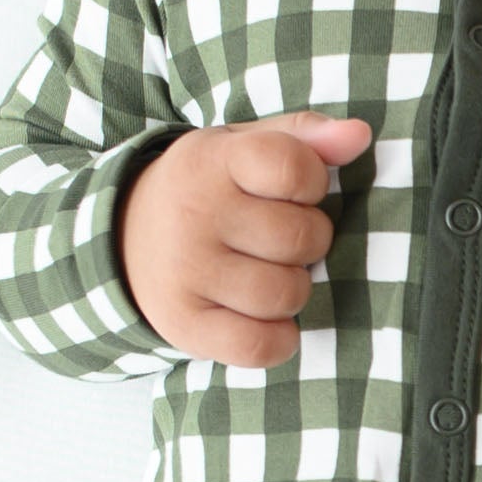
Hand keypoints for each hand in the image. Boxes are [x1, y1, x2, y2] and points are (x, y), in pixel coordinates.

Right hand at [119, 112, 374, 366]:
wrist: (123, 238)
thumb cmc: (207, 190)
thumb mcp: (244, 147)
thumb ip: (305, 137)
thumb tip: (359, 135)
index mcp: (213, 161)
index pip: (296, 169)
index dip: (312, 184)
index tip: (294, 190)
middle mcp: (194, 214)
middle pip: (302, 238)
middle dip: (308, 241)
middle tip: (278, 239)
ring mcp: (186, 272)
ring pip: (286, 294)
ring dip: (293, 290)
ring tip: (267, 273)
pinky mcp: (183, 325)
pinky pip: (260, 346)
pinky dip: (278, 339)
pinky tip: (264, 317)